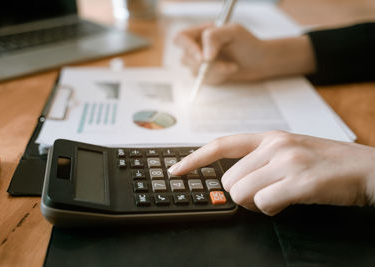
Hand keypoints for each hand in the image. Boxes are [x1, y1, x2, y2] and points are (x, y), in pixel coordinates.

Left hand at [168, 131, 374, 215]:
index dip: (194, 159)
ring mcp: (288, 161)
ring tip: (279, 197)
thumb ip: (259, 160)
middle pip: (229, 181)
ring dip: (257, 203)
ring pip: (242, 193)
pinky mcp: (301, 182)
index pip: (221, 144)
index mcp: (269, 137)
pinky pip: (264, 203)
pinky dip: (272, 210)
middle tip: (266, 194)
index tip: (176, 170)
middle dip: (242, 195)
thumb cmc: (325, 164)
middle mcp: (275, 145)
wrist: (367, 169)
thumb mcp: (289, 151)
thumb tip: (232, 181)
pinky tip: (289, 203)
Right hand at [174, 23, 315, 83]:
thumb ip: (215, 37)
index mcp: (200, 32)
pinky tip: (229, 71)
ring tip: (232, 67)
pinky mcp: (205, 75)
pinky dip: (217, 78)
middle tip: (225, 65)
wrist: (259, 61)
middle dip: (206, 65)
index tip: (202, 59)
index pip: (181, 38)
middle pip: (186, 57)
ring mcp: (199, 62)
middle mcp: (197, 46)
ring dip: (214, 72)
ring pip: (194, 71)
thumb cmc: (248, 43)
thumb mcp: (234, 32)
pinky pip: (203, 80)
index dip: (187, 48)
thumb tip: (203, 56)